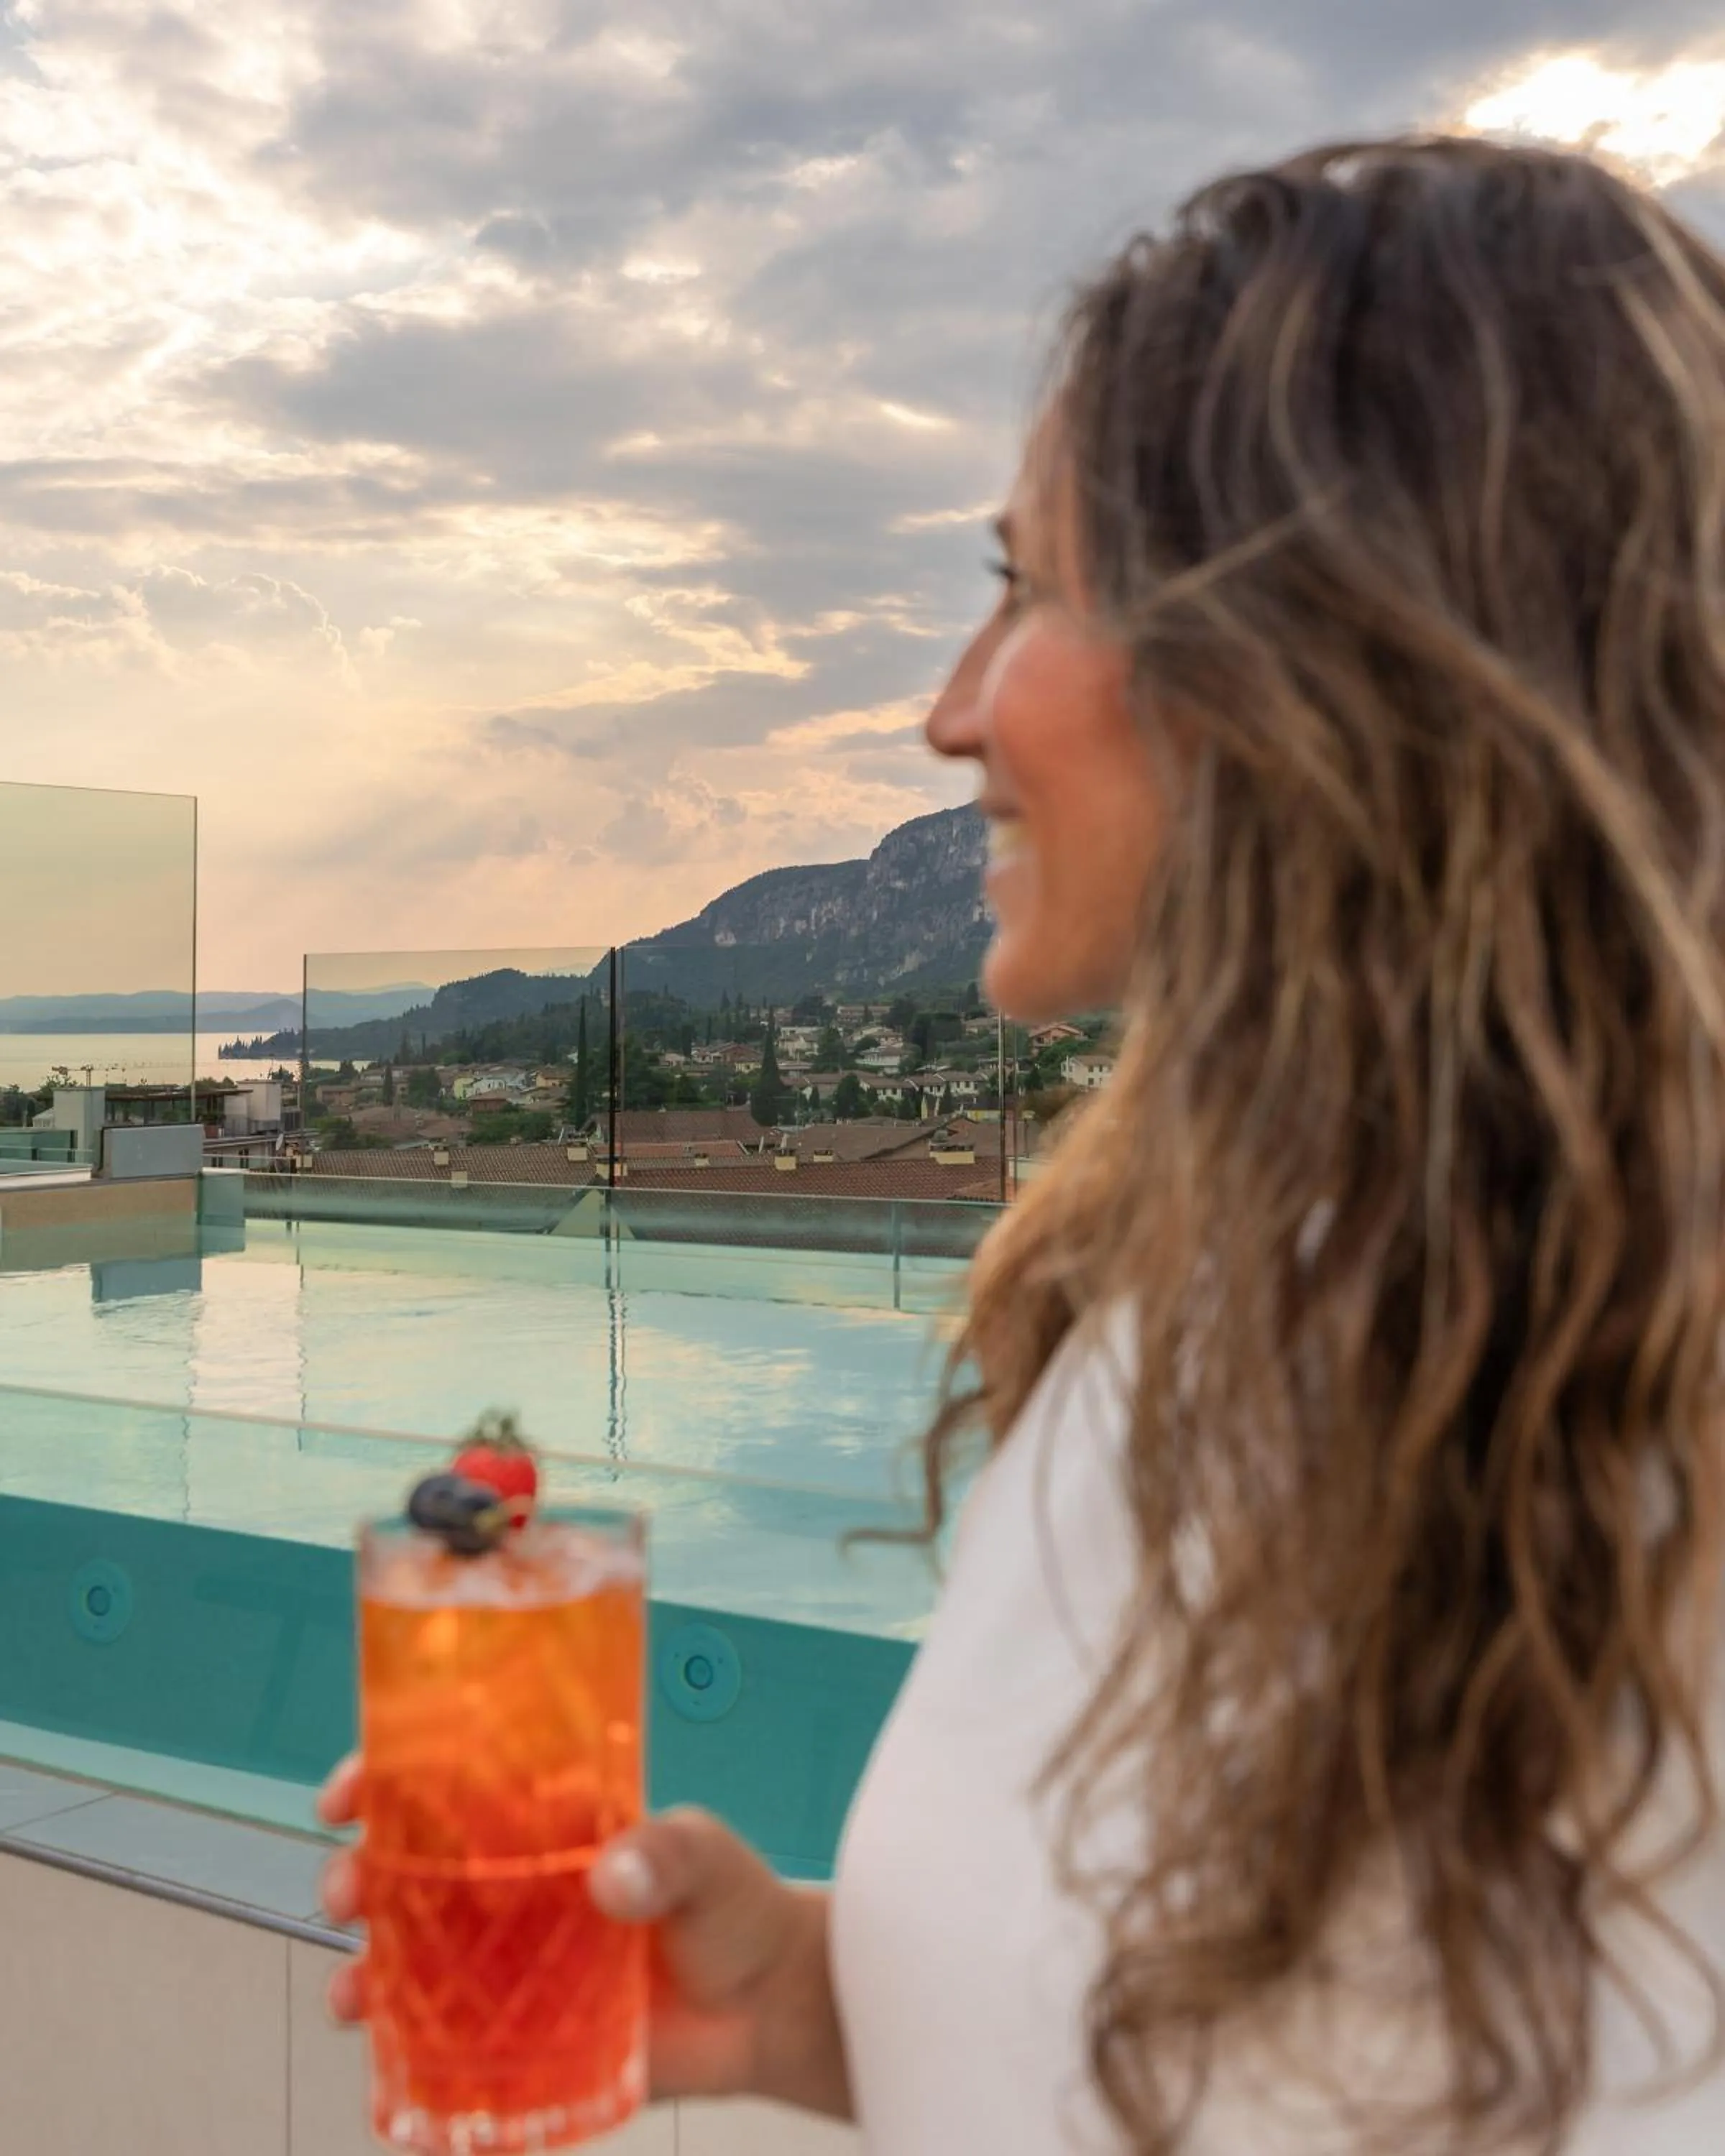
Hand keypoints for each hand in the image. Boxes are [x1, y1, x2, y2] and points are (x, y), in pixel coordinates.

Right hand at [317, 1759, 851, 2121]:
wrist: (769, 2008)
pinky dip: (406, 2059)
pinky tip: (388, 2068)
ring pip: (409, 1960)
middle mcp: (513, 1888)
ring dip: (362, 1972)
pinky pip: (446, 2047)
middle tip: (346, 1894)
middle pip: (406, 1871)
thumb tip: (612, 1875)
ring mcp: (510, 1964)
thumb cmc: (738, 1909)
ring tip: (350, 1993)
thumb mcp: (707, 1858)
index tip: (349, 1791)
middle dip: (355, 1876)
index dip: (385, 1779)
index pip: (450, 1783)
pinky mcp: (522, 2037)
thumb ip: (667, 1854)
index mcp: (544, 1822)